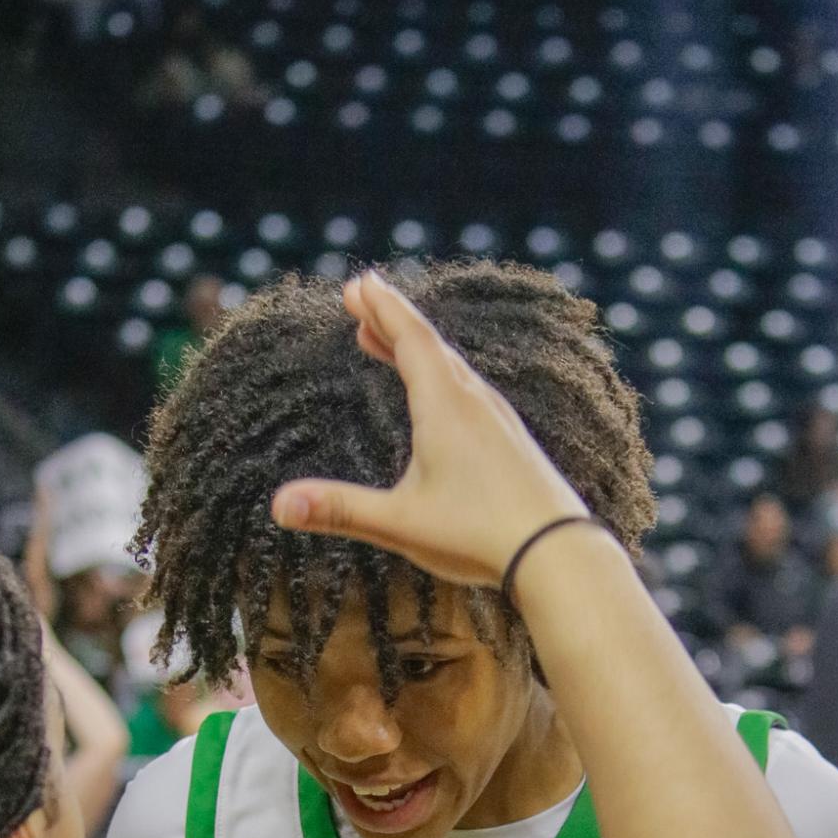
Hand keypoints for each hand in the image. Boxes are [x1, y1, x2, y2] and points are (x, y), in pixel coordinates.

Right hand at [270, 269, 583, 586]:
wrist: (561, 555)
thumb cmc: (480, 535)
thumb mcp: (400, 524)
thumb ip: (339, 510)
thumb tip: (277, 506)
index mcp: (444, 405)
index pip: (409, 339)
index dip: (382, 308)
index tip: (359, 282)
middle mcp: (475, 402)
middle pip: (429, 346)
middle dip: (391, 321)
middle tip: (361, 300)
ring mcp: (499, 421)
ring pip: (453, 369)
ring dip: (416, 350)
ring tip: (386, 343)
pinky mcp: (513, 444)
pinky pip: (471, 393)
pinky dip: (443, 379)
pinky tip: (441, 400)